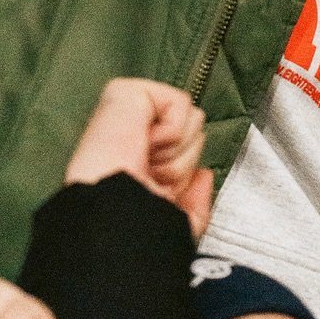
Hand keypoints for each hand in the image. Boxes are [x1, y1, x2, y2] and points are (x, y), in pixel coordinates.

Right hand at [66, 78, 213, 239]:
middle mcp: (132, 134)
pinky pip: (180, 104)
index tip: (158, 192)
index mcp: (136, 161)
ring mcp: (129, 112)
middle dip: (181, 164)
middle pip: (193, 135)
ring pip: (192, 119)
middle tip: (152, 176)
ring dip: (177, 152)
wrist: (115, 219)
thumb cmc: (133, 225)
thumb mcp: (174, 219)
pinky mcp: (128, 92)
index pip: (183, 154)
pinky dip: (172, 132)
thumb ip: (193, 201)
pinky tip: (146, 145)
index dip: (181, 176)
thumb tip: (204, 176)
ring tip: (147, 162)